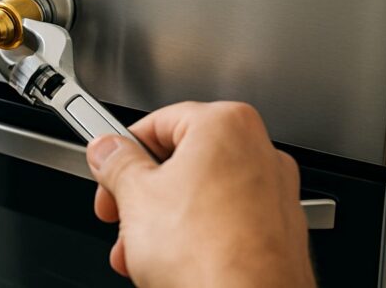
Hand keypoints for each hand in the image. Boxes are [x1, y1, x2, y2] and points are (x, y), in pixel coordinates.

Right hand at [86, 102, 314, 287]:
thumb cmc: (208, 256)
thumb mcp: (135, 197)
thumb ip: (116, 163)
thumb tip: (107, 150)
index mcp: (225, 125)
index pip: (158, 122)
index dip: (122, 151)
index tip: (107, 170)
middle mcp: (259, 151)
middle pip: (181, 161)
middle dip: (142, 195)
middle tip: (119, 215)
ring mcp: (274, 193)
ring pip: (202, 195)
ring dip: (162, 221)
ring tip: (139, 251)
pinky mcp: (279, 233)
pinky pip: (226, 222)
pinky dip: (197, 237)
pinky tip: (172, 263)